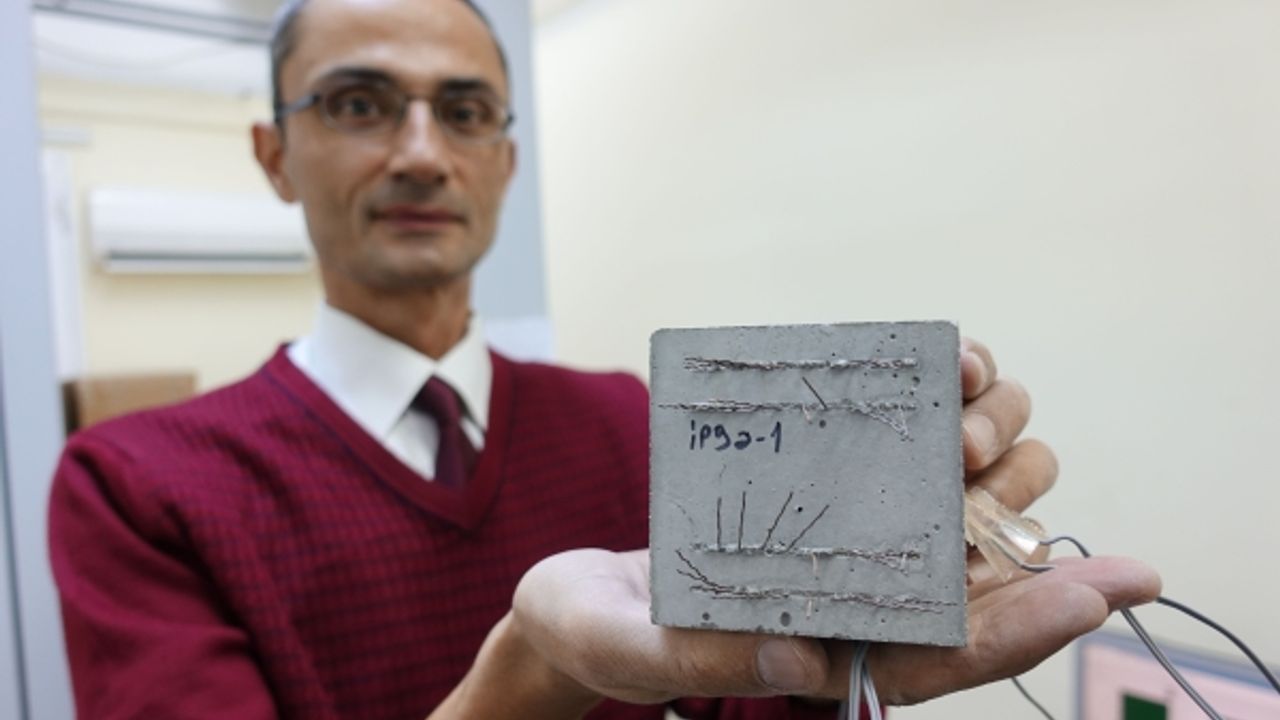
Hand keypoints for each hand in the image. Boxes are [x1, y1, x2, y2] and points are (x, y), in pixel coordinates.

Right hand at [505, 339, 1160, 707]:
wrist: (577, 595)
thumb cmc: (598, 633)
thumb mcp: (636, 648)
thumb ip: (710, 657)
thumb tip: (807, 659)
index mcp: (829, 662)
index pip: (946, 658)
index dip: (1024, 631)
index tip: (1090, 590)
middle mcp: (856, 611)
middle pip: (973, 586)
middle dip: (1021, 534)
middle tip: (992, 459)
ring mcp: (843, 555)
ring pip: (951, 516)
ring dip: (991, 459)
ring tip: (980, 398)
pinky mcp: (820, 503)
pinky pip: (899, 464)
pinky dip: (937, 418)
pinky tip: (951, 375)